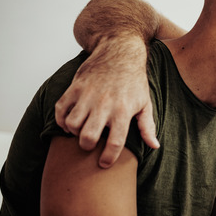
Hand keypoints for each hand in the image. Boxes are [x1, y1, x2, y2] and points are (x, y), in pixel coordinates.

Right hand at [55, 35, 158, 167]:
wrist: (119, 51)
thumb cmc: (134, 80)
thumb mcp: (145, 103)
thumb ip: (147, 126)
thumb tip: (154, 146)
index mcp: (123, 111)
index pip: (115, 142)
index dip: (108, 158)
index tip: (104, 163)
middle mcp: (104, 104)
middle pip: (88, 137)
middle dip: (87, 146)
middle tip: (91, 145)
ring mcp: (87, 95)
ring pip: (71, 124)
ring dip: (73, 132)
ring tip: (81, 131)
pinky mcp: (75, 87)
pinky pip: (60, 109)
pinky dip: (61, 120)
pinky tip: (69, 122)